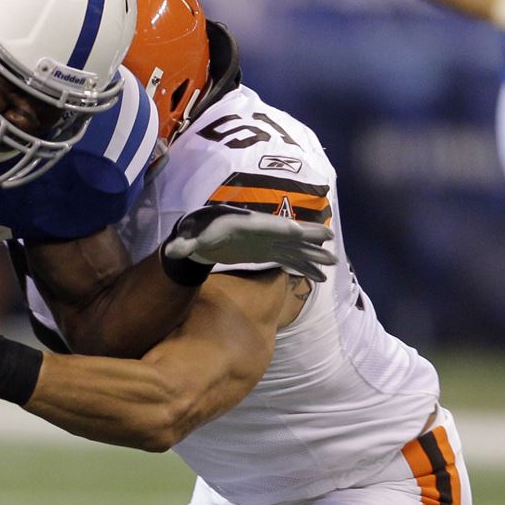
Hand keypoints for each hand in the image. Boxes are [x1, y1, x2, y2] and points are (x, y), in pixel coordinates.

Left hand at [163, 204, 336, 281]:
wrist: (203, 234)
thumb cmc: (198, 232)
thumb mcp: (190, 238)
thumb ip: (184, 244)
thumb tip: (171, 251)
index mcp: (246, 225)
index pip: (266, 226)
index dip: (282, 227)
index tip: (300, 231)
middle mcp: (262, 231)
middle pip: (289, 233)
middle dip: (308, 236)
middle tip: (330, 240)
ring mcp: (268, 242)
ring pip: (296, 248)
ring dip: (313, 255)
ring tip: (333, 263)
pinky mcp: (269, 252)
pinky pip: (292, 260)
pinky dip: (306, 268)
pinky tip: (320, 279)